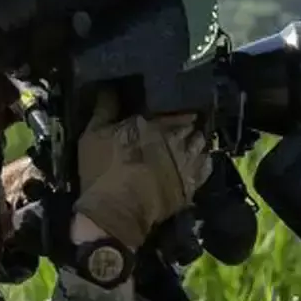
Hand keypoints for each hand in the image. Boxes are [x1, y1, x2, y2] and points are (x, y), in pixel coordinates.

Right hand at [71, 113, 212, 252]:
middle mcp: (177, 137)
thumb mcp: (93, 134)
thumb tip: (109, 87)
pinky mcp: (193, 183)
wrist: (116, 213)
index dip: (173, 111)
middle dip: (187, 125)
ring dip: (196, 141)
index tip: (170, 114)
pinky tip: (197, 162)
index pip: (174, 109)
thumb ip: (105, 108)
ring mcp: (188, 161)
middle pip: (190, 124)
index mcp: (155, 122)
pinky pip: (206, 166)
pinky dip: (203, 161)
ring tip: (189, 144)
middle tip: (180, 128)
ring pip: (201, 142)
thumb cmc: (102, 171)